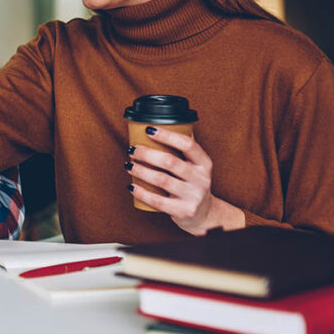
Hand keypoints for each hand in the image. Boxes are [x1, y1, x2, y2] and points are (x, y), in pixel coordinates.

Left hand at [126, 127, 244, 234]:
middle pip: (170, 162)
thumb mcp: (196, 165)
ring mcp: (193, 196)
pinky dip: (142, 192)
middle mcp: (201, 179)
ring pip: (162, 180)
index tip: (148, 130)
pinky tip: (131, 185)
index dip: (167, 135)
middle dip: (147, 154)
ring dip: (141, 171)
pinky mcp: (183, 211)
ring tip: (128, 164)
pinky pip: (158, 201)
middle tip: (132, 149)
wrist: (204, 213)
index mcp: (204, 163)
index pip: (187, 144)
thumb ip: (185, 147)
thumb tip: (168, 120)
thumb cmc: (193, 183)